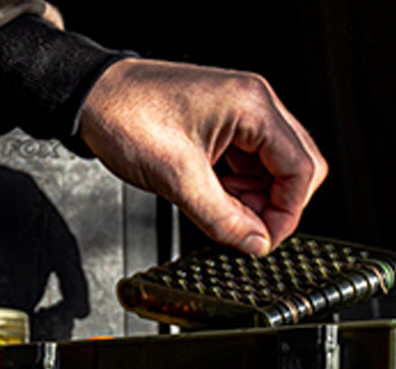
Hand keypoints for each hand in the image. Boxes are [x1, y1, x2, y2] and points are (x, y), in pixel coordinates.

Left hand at [78, 59, 326, 256]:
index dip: (287, 214)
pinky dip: (243, 188)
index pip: (301, 169)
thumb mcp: (178, 180)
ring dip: (259, 198)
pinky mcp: (227, 124)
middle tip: (247, 227)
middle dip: (277, 205)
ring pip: (277, 167)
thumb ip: (222, 218)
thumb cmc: (127, 118)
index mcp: (253, 106)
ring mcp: (242, 112)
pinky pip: (254, 162)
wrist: (94, 99)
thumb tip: (255, 243)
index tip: (263, 240)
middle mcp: (255, 103)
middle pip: (298, 166)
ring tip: (225, 210)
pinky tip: (220, 197)